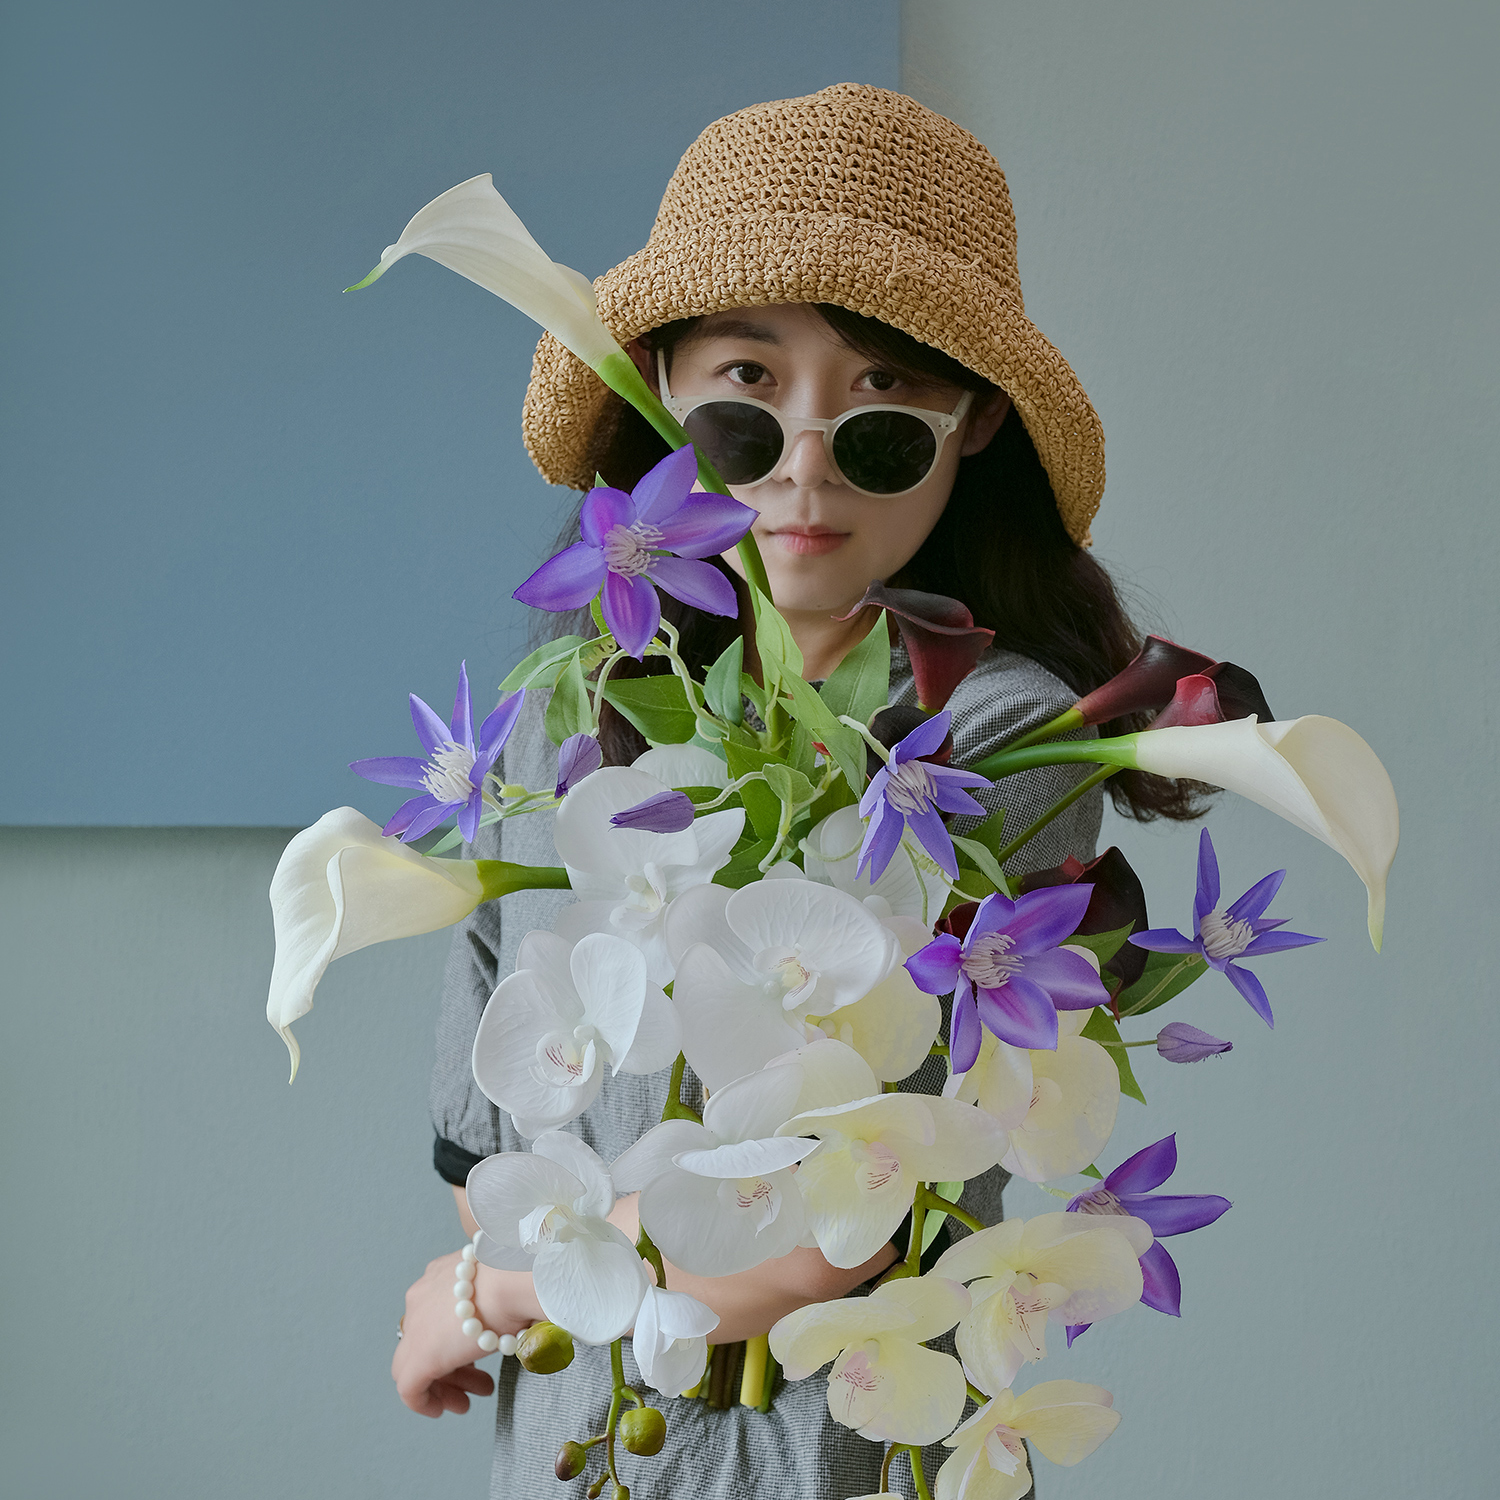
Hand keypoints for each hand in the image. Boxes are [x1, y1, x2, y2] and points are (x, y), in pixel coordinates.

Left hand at [392, 1251, 541, 1417]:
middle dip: (453, 1366)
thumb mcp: (503, 1286)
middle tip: (479, 1382)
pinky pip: (410, 1387)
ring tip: (469, 1401)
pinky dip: (423, 1401)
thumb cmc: (519, 1278)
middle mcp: (422, 1296)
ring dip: (445, 1384)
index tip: (476, 1356)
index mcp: (441, 1275)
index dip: (456, 1339)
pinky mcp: (418, 1358)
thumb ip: (497, 1303)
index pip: (438, 1315)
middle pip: (427, 1340)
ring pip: (416, 1363)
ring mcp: (416, 1327)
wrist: (510, 1279)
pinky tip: (442, 1409)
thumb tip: (517, 1322)